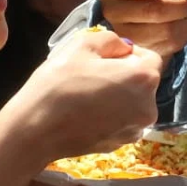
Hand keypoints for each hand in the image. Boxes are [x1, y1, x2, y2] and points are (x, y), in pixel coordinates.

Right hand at [1, 27, 160, 161]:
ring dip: (117, 97)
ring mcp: (134, 130)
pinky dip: (109, 116)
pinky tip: (85, 114)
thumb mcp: (82, 44)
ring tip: (87, 95)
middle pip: (142, 83)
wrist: (36, 129)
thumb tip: (124, 48)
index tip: (105, 57)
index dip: (128, 54)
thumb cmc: (59, 83)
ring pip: (132, 104)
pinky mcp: (119, 145)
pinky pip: (121, 122)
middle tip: (92, 75)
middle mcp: (148, 107)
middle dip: (123, 76)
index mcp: (144, 79)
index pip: (150, 58)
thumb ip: (111, 40)